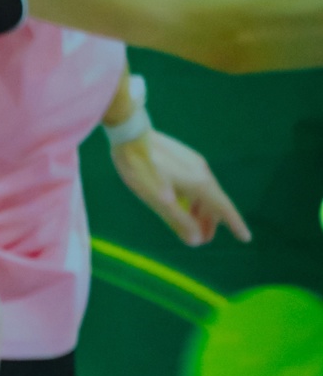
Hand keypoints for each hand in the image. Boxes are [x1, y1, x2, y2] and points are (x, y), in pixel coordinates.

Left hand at [112, 128, 249, 249]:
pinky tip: (181, 205)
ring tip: (190, 226)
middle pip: (214, 202)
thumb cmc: (141, 170)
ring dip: (200, 212)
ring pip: (203, 193)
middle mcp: (201, 172)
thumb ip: (178, 221)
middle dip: (210, 223)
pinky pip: (194, 184)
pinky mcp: (184, 159)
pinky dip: (192, 199)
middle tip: (203, 240)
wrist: (130, 135)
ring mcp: (193, 163)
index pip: (224, 208)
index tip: (246, 237)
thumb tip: (196, 241)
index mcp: (199, 183)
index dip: (235, 224)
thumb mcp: (158, 200)